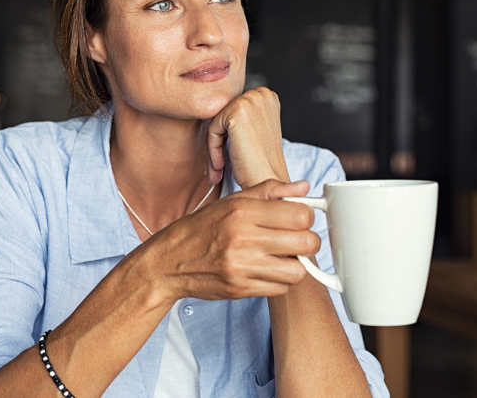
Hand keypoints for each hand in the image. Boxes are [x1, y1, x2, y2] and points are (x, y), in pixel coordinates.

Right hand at [140, 179, 318, 301]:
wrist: (169, 261)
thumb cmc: (201, 228)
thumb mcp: (231, 201)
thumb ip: (269, 191)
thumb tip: (303, 187)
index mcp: (242, 211)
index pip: (300, 215)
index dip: (306, 217)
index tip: (298, 219)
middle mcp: (243, 238)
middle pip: (306, 242)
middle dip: (307, 240)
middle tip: (296, 239)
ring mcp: (242, 266)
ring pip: (298, 270)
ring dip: (295, 264)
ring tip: (282, 257)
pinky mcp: (241, 289)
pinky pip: (280, 289)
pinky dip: (279, 281)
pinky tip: (267, 270)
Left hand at [206, 87, 288, 187]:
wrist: (268, 180)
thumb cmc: (261, 162)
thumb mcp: (255, 130)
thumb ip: (242, 116)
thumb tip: (215, 110)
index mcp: (267, 96)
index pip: (233, 110)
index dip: (228, 135)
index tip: (228, 155)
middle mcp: (261, 94)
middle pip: (224, 114)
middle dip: (220, 140)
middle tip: (219, 165)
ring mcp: (249, 100)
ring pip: (216, 122)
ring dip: (215, 147)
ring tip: (219, 168)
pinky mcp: (236, 111)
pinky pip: (212, 129)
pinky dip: (213, 150)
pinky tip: (221, 166)